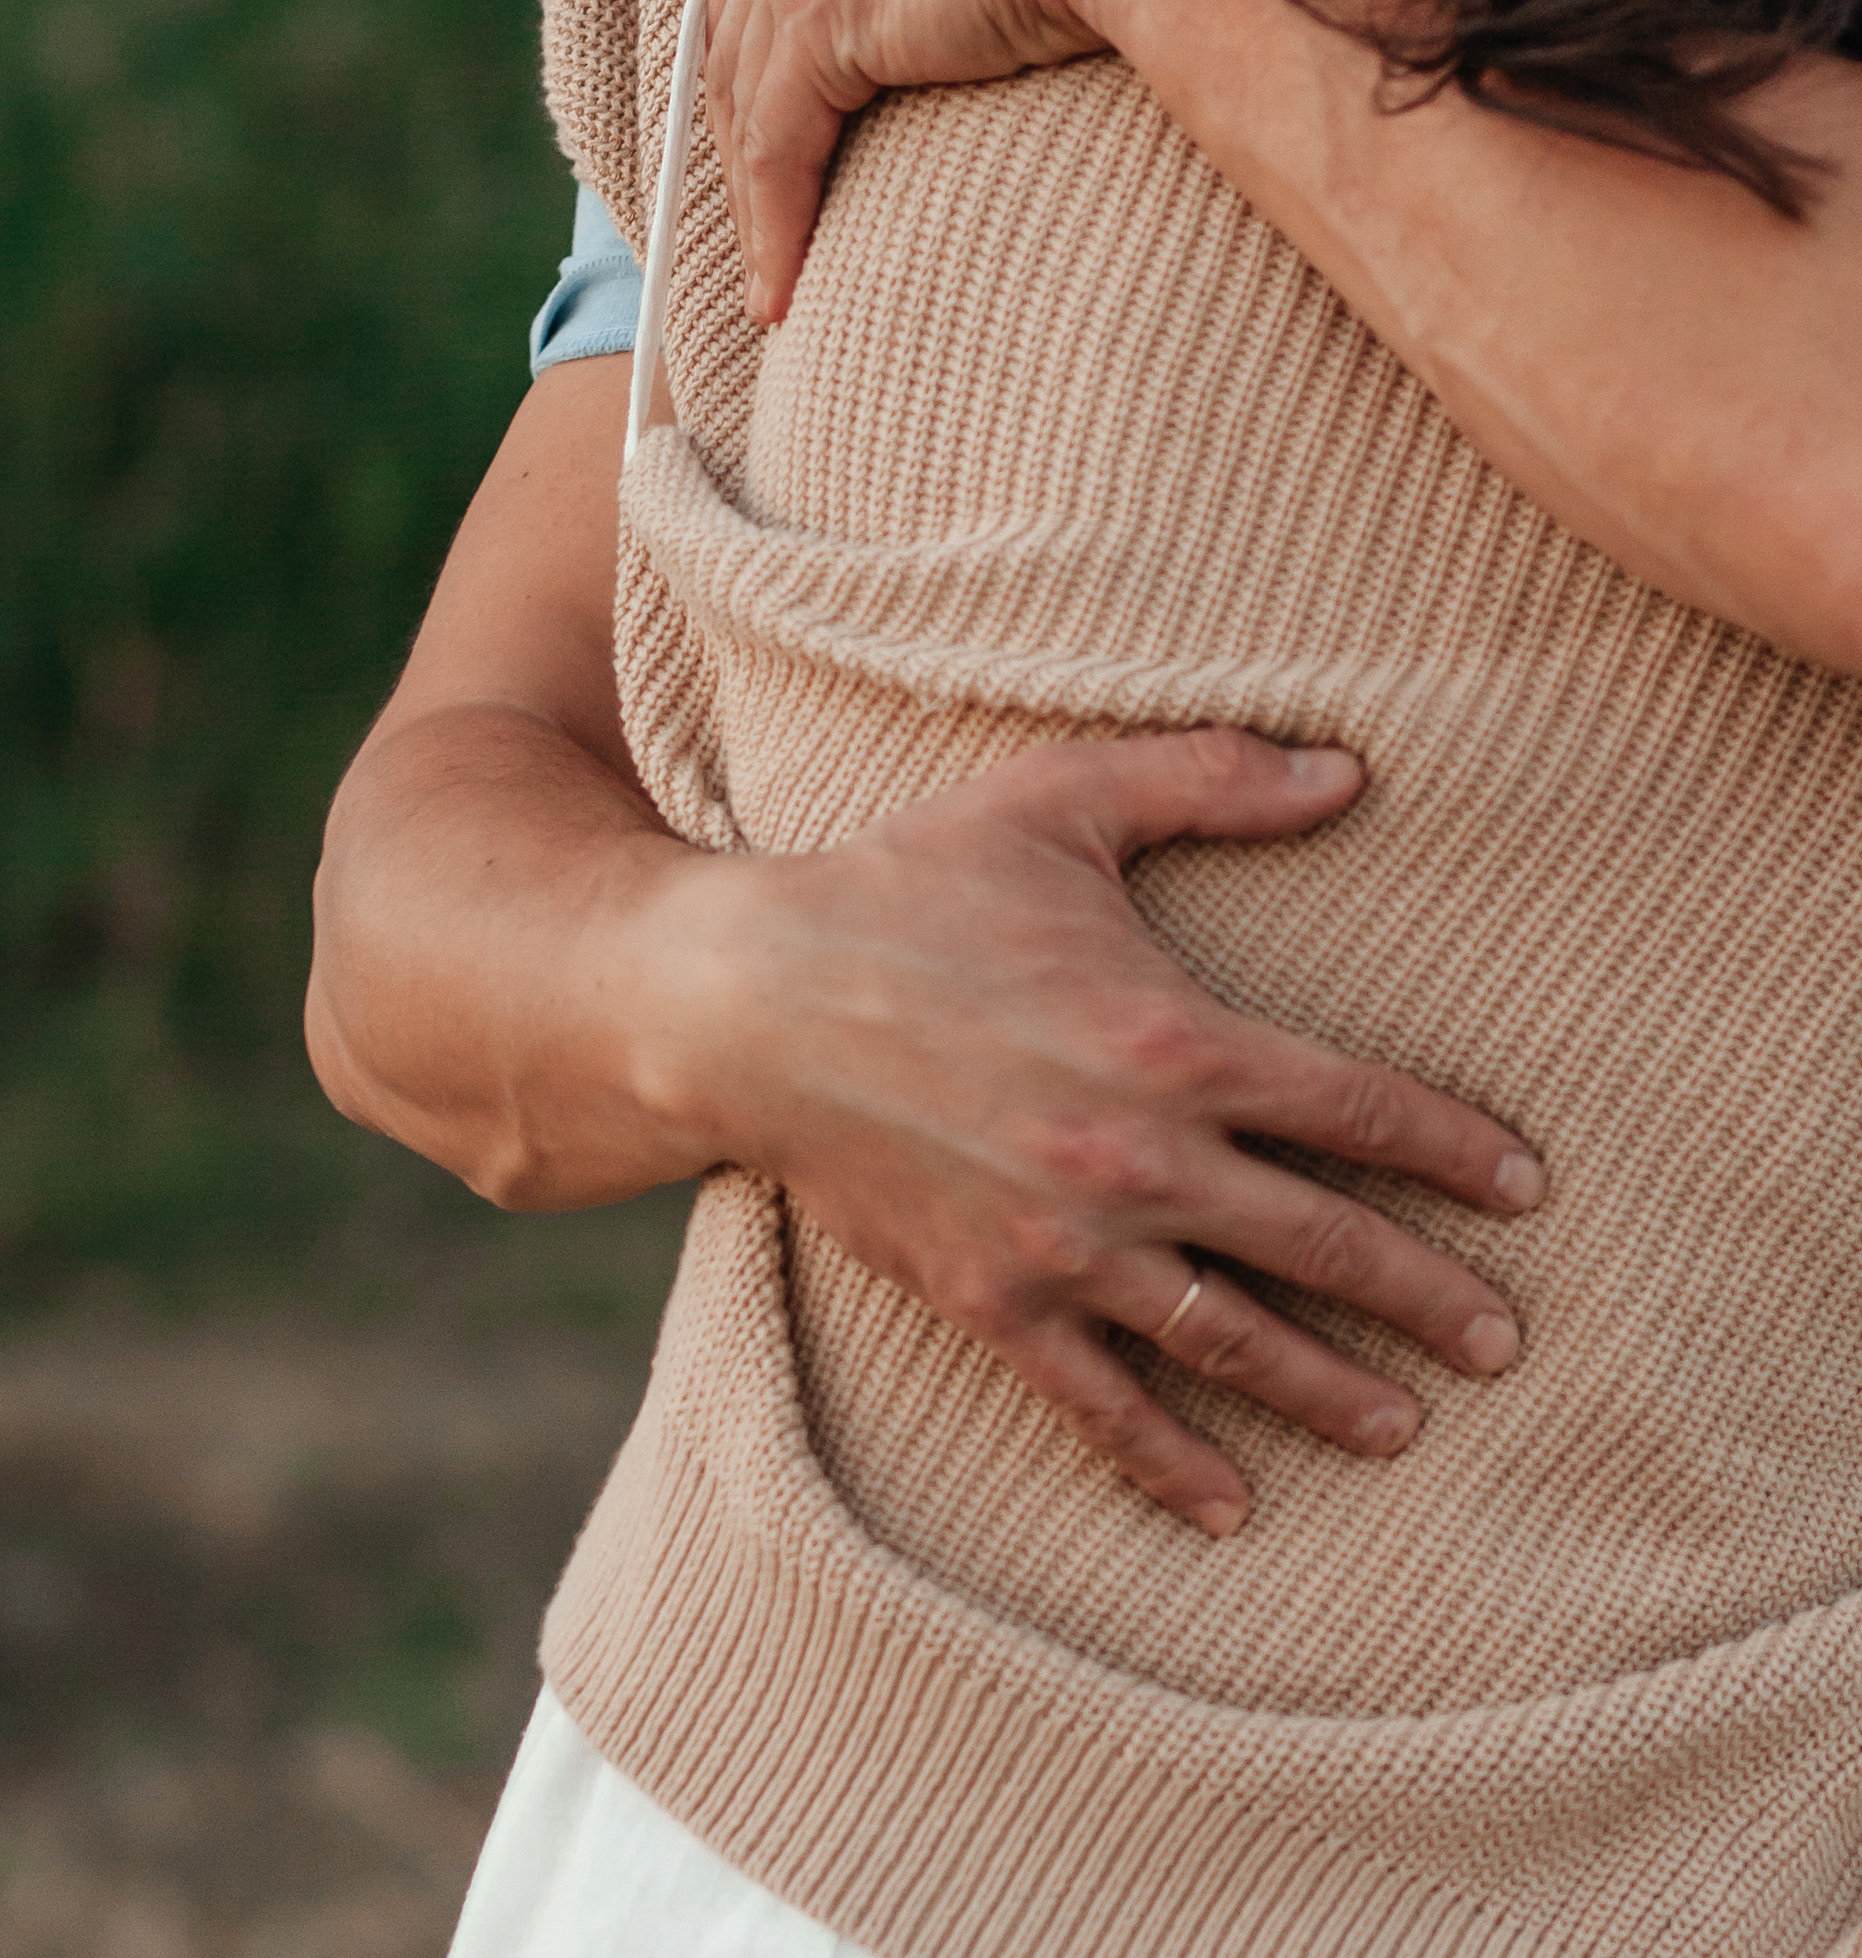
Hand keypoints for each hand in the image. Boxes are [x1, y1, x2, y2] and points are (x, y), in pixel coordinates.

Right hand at [637, 729, 1543, 1536]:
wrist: (747, 997)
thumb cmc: (909, 883)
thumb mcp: (1059, 801)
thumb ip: (1209, 777)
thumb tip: (1349, 768)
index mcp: (1173, 1034)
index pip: (1355, 1107)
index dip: (1452, 1150)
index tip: (1525, 1187)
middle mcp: (1137, 1154)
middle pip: (1318, 1242)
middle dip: (1424, 1295)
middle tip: (1504, 1341)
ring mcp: (1063, 1240)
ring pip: (1227, 1339)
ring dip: (1327, 1390)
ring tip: (1405, 1427)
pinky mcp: (989, 1298)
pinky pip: (1095, 1401)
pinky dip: (1167, 1461)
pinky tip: (1231, 1504)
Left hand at [705, 0, 1270, 322]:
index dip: (769, 57)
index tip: (778, 129)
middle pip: (740, 35)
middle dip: (744, 139)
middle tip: (767, 221)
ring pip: (748, 103)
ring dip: (757, 203)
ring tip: (778, 278)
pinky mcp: (817, 17)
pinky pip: (778, 148)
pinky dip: (777, 227)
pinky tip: (784, 291)